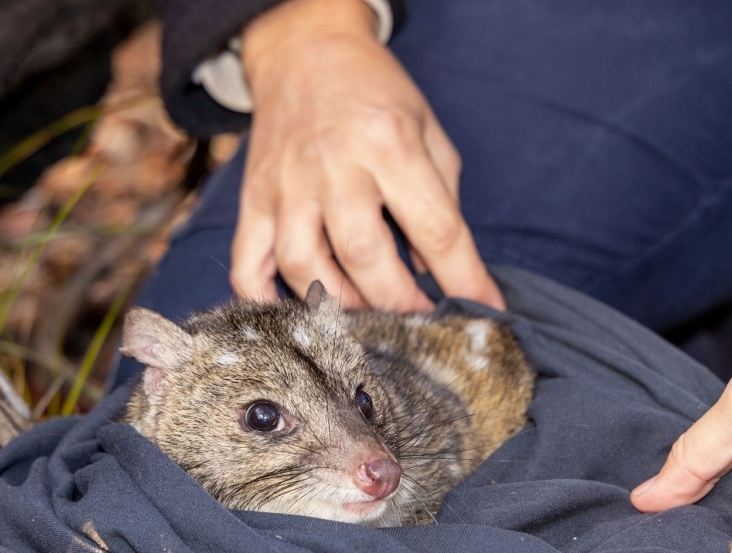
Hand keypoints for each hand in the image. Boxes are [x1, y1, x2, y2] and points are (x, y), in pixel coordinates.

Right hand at [231, 0, 502, 310]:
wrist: (305, 51)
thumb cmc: (378, 98)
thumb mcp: (428, 133)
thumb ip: (441, 203)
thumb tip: (439, 275)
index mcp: (391, 143)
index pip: (436, 228)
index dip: (465, 280)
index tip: (484, 311)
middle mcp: (335, 165)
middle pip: (365, 255)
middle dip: (401, 303)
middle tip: (421, 322)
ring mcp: (287, 186)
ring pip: (305, 266)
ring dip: (343, 306)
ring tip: (371, 316)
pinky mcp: (253, 201)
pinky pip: (247, 265)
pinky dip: (266, 300)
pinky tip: (298, 315)